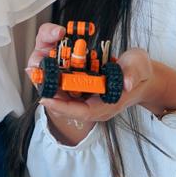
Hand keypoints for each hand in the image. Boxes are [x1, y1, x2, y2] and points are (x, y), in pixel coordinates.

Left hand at [39, 46, 157, 125]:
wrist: (140, 73)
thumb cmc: (140, 71)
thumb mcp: (139, 66)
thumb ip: (133, 73)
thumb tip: (126, 82)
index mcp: (107, 105)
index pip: (82, 112)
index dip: (63, 107)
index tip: (47, 99)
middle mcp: (94, 104)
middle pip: (67, 105)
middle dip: (49, 93)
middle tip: (34, 76)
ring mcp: (88, 97)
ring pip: (64, 95)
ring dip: (49, 84)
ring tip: (35, 69)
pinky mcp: (84, 88)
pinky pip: (66, 86)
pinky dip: (55, 76)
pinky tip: (45, 64)